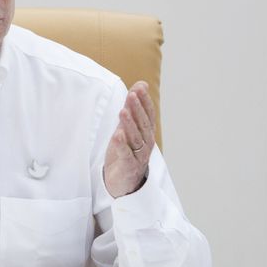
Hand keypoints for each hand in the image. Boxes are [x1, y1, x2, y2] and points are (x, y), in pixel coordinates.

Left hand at [103, 81, 156, 197]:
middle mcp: (146, 143)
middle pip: (143, 124)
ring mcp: (139, 156)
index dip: (144, 101)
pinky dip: (122, 145)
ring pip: (136, 138)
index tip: (139, 87)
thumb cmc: (126, 151)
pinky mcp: (128, 166)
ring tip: (123, 111)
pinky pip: (126, 155)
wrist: (123, 182)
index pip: (148, 114)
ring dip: (130, 124)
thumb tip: (140, 84)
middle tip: (132, 95)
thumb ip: (133, 107)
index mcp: (147, 133)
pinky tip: (118, 135)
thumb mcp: (128, 127)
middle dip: (138, 109)